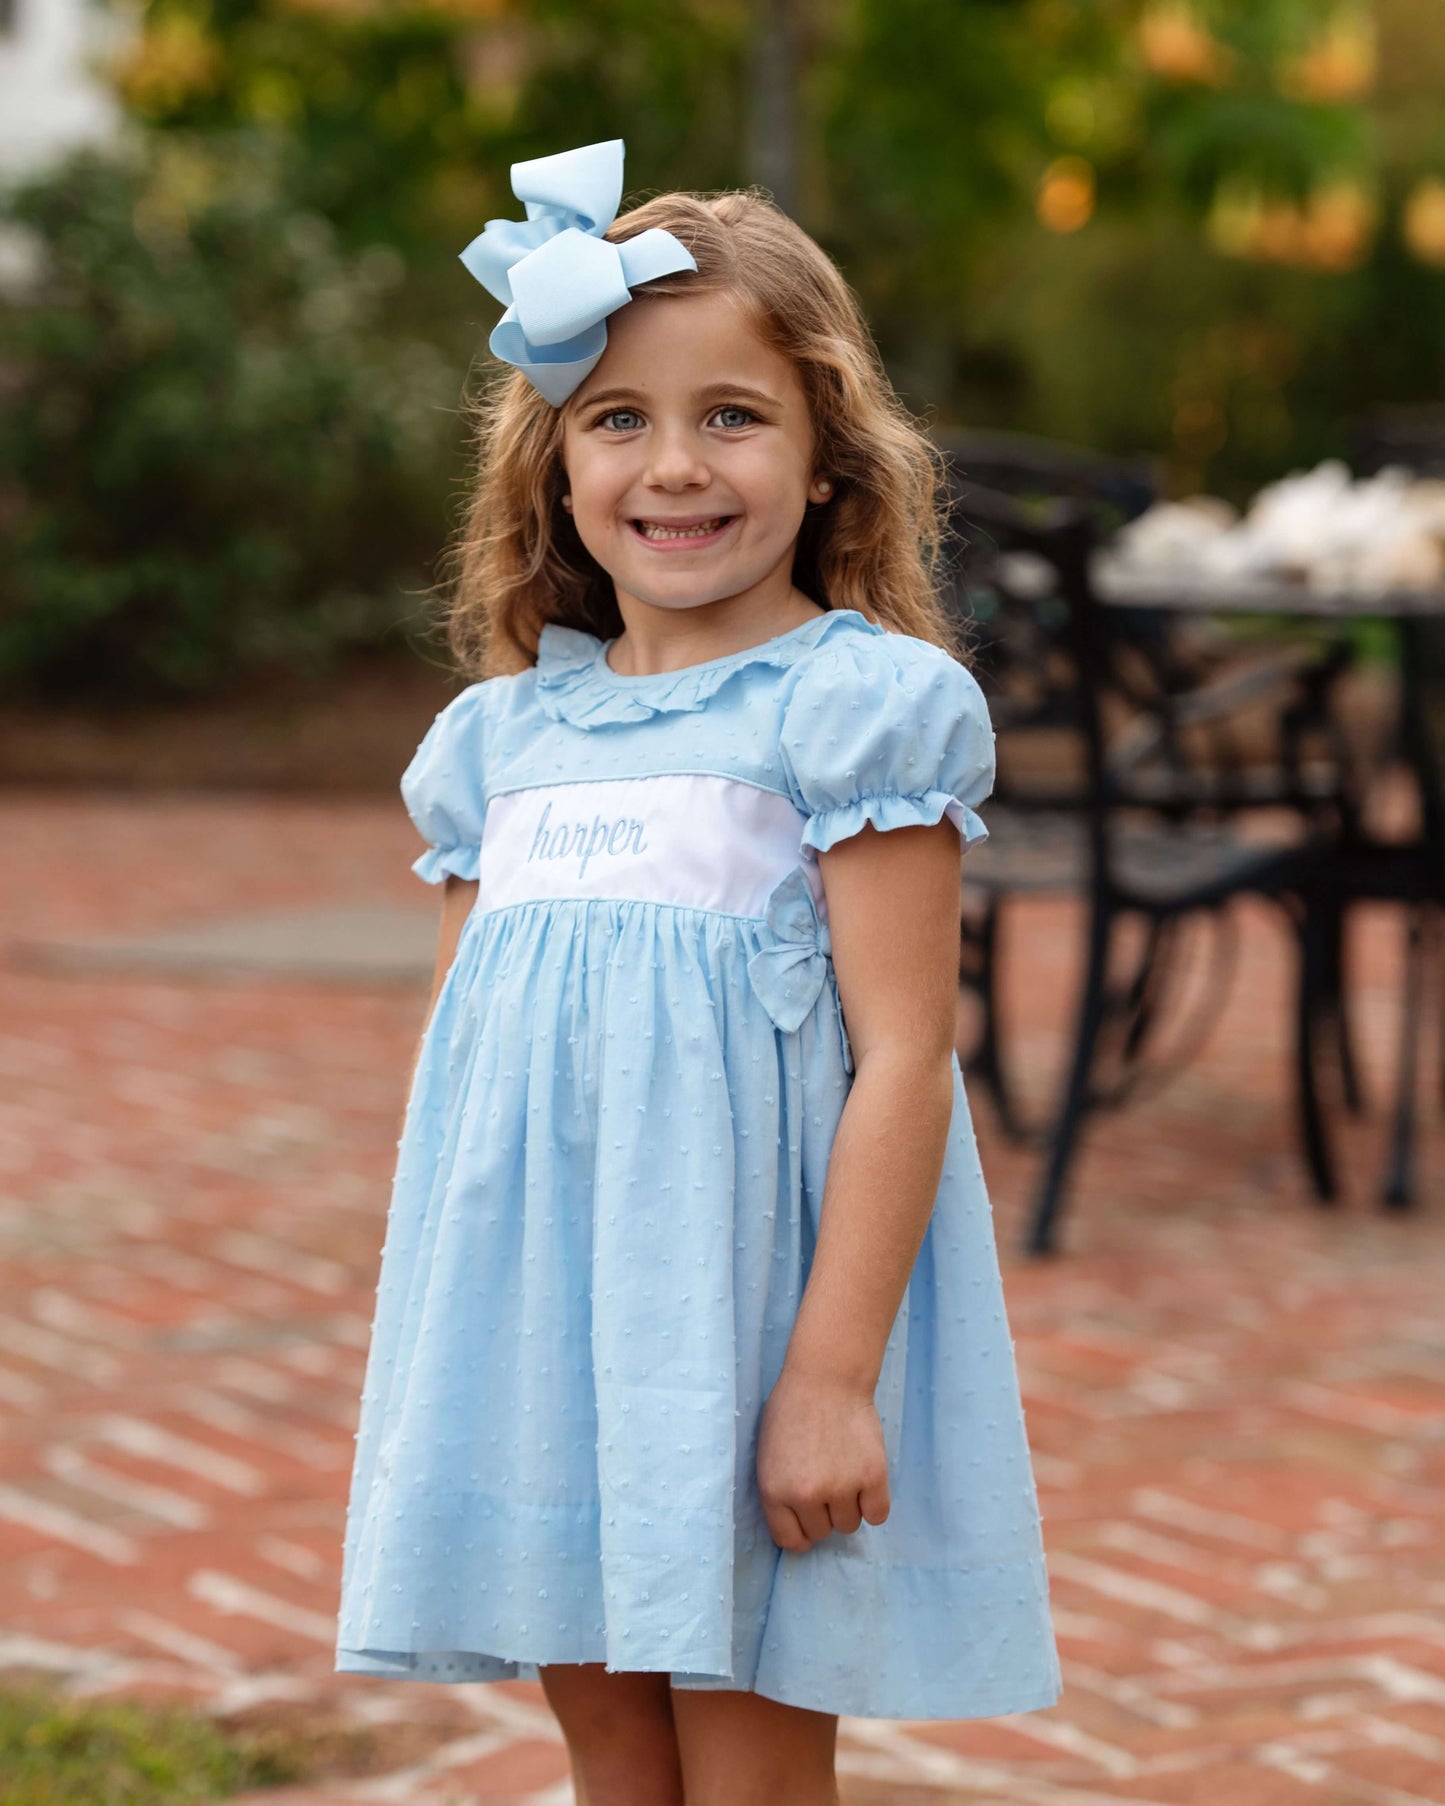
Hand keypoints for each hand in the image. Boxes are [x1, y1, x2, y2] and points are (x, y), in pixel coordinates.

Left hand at [755, 1366, 890, 1553]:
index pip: (790, 1540)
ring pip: (850, 1525)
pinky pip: (878, 1514)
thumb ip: (779, 1493)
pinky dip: (874, 1503)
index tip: (808, 1524)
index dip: (801, 1534)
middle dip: (824, 1512)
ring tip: (845, 1472)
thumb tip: (796, 1528)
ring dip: (849, 1506)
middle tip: (827, 1480)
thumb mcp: (769, 1454)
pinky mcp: (873, 1477)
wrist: (827, 1376)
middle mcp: (807, 1495)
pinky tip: (866, 1480)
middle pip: (822, 1532)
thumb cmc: (792, 1409)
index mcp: (775, 1491)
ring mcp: (842, 1487)